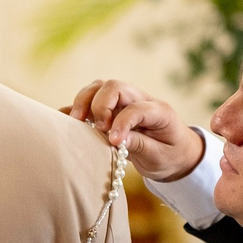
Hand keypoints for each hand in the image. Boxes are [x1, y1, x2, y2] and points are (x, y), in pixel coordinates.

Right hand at [65, 80, 204, 182]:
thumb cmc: (170, 155)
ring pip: (98, 87)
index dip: (122, 124)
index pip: (135, 108)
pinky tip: (66, 120)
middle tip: (98, 129)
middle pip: (114, 86)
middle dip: (100, 105)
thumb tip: (117, 139)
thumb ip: (141, 145)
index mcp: (158, 111)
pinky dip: (75, 107)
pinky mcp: (110, 110)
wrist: (176, 153)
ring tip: (77, 122)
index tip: (114, 143)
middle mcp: (139, 99)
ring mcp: (123, 103)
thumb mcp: (160, 156)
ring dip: (84, 102)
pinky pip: (89, 100)